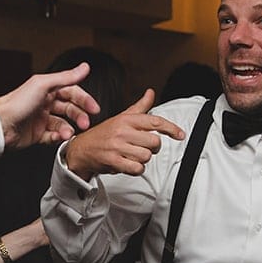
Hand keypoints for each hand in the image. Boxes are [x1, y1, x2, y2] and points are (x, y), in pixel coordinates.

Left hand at [0, 62, 100, 148]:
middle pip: (69, 108)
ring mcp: (41, 119)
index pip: (72, 92)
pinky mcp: (37, 134)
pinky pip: (53, 136)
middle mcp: (44, 103)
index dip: (84, 99)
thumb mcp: (43, 85)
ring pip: (63, 124)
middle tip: (85, 123)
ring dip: (69, 128)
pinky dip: (59, 138)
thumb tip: (84, 67)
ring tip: (68, 133)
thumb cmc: (16, 103)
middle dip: (79, 116)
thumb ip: (66, 77)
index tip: (94, 108)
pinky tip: (60, 138)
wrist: (0, 125)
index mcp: (46, 89)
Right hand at [64, 88, 184, 177]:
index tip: (180, 135)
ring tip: (132, 156)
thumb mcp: (122, 117)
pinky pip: (136, 168)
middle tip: (142, 147)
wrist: (81, 149)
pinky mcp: (113, 161)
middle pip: (154, 142)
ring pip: (146, 156)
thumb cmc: (104, 134)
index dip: (171, 128)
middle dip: (152, 148)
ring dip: (143, 159)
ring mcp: (117, 146)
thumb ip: (140, 107)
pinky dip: (136, 169)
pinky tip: (128, 164)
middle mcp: (123, 131)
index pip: (155, 122)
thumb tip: (151, 93)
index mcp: (127, 119)